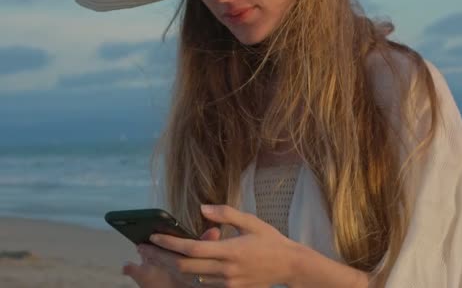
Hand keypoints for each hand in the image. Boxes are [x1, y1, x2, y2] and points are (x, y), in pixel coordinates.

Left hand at [140, 204, 299, 287]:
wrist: (289, 265)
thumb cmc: (270, 240)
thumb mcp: (251, 221)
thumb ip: (225, 214)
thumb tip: (202, 208)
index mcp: (230, 250)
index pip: (192, 249)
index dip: (170, 244)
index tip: (153, 237)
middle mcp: (226, 270)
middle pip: (184, 268)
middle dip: (161, 258)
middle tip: (144, 249)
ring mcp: (227, 283)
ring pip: (190, 278)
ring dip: (171, 267)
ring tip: (156, 256)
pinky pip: (203, 284)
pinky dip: (188, 276)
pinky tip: (178, 266)